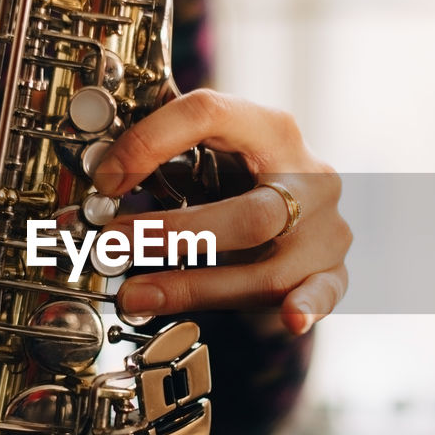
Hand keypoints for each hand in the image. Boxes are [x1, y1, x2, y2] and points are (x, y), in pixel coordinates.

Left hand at [93, 89, 351, 334]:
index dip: (149, 143)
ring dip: (194, 286)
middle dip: (174, 233)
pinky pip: (325, 292)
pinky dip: (307, 306)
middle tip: (115, 242)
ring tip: (136, 294)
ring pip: (268, 269)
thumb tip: (99, 177)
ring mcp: (326, 228)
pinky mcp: (334, 269)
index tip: (106, 178)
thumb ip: (168, 159)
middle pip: (249, 213)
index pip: (209, 115)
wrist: (306, 203)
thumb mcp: (214, 153)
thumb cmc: (247, 176)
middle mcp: (310, 176)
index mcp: (272, 129)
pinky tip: (291, 318)